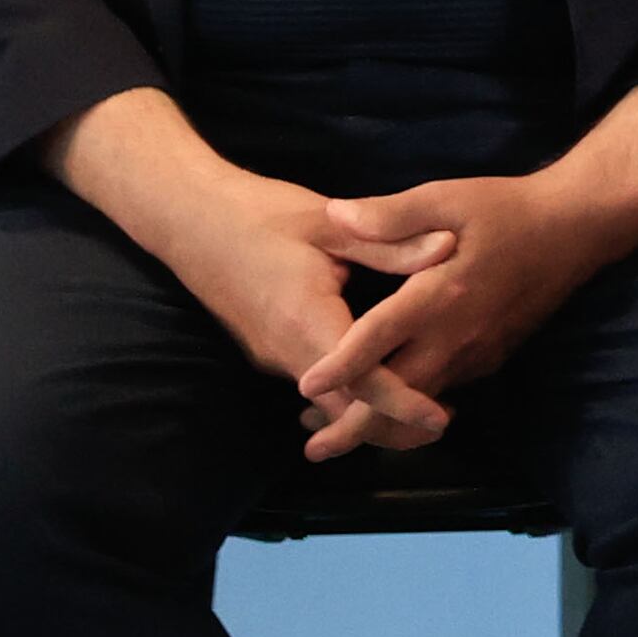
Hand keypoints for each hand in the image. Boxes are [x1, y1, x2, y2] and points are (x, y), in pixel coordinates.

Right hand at [44, 88, 455, 448]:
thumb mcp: (331, 222)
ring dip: (368, 409)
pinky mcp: (266, 348)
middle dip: (390, 424)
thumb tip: (451, 247)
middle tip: (443, 420)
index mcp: (305, 321)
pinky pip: (313, 382)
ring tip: (422, 404)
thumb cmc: (259, 212)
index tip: (440, 419)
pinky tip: (377, 375)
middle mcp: (286, 351)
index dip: (402, 404)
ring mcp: (271, 354)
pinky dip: (346, 390)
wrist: (186, 216)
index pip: (360, 382)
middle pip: (342, 409)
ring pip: (326, 401)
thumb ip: (390, 243)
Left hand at [288, 88, 637, 453]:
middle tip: (312, 449)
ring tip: (332, 435)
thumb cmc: (509, 208)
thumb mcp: (448, 197)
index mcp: (442, 292)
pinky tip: (386, 404)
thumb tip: (335, 216)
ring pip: (423, 401)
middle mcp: (459, 333)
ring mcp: (478, 350)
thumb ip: (391, 214)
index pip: (384, 335)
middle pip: (402, 393)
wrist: (577, 228)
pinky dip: (411, 406)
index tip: (306, 387)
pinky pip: (444, 388)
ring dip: (381, 423)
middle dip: (356, 425)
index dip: (344, 364)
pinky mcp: (491, 355)